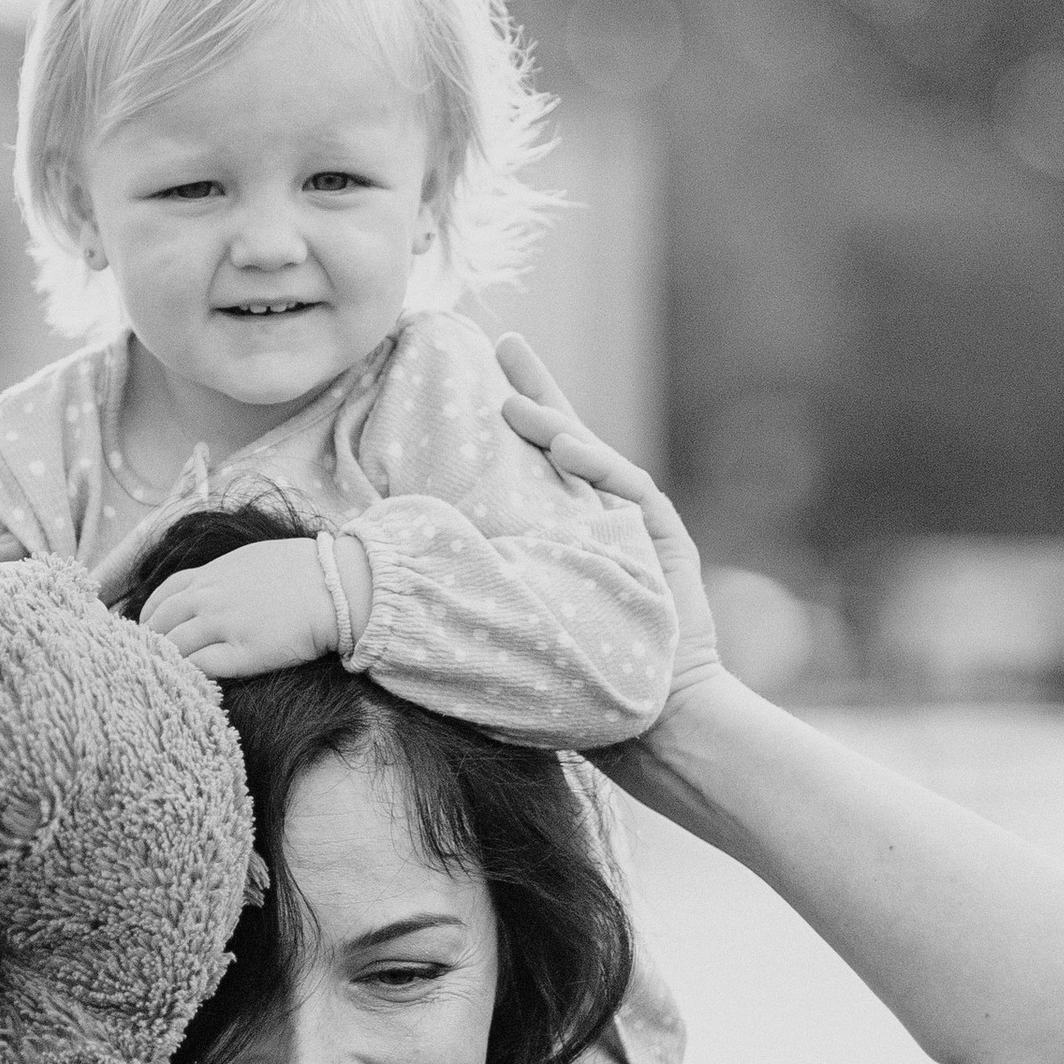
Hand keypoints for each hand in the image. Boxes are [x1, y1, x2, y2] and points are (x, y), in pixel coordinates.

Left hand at [140, 538, 343, 680]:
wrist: (334, 586)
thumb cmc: (303, 571)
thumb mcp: (253, 559)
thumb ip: (225, 575)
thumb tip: (213, 587)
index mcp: (212, 574)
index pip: (164, 595)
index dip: (150, 615)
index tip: (149, 631)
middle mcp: (210, 598)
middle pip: (161, 623)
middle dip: (151, 643)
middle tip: (150, 661)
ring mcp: (224, 626)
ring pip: (174, 647)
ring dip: (166, 662)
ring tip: (166, 677)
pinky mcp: (242, 654)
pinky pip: (200, 668)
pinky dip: (190, 676)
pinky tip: (190, 684)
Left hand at [494, 335, 721, 705]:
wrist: (655, 720)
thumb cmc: (575, 681)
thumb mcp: (515, 617)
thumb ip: (481, 579)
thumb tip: (399, 560)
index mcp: (562, 530)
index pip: (529, 463)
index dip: (506, 421)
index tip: (469, 379)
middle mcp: (600, 517)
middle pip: (564, 438)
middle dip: (536, 388)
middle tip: (503, 343)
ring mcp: (635, 522)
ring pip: (592, 457)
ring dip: (554, 423)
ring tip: (515, 402)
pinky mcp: (665, 536)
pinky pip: (629, 489)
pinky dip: (598, 465)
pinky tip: (565, 445)